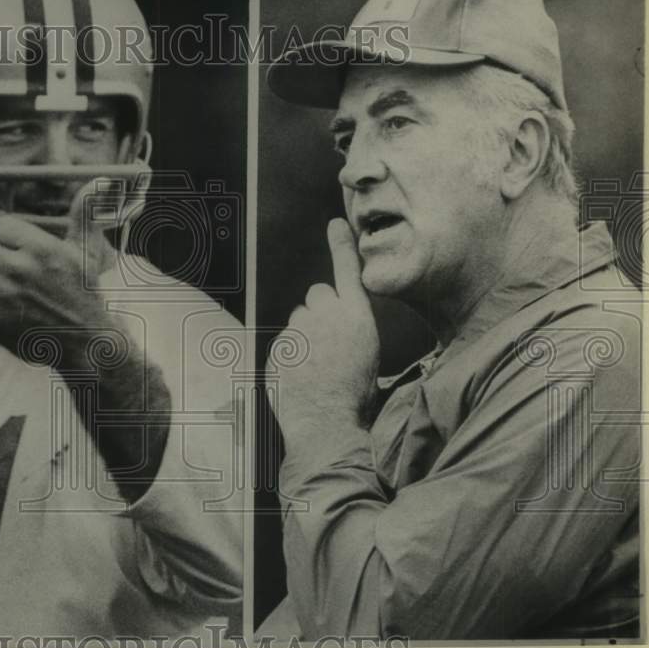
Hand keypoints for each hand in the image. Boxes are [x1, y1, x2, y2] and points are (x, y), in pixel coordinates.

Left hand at [0, 177, 129, 368]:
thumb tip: (101, 180)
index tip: (15, 252)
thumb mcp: (88, 251)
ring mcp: (6, 296)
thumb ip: (85, 213)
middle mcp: (22, 269)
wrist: (86, 343)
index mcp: (43, 248)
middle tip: (7, 273)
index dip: (4, 239)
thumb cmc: (86, 294)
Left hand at [267, 218, 379, 440]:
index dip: (342, 246)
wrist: (324, 424)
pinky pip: (284, 341)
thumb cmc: (355, 398)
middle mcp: (326, 316)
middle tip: (329, 343)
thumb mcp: (370, 360)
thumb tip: (343, 325)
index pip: (348, 272)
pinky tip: (301, 376)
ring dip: (305, 333)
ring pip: (299, 320)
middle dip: (321, 311)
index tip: (335, 223)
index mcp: (356, 318)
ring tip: (316, 366)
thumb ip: (353, 331)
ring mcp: (298, 329)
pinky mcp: (278, 344)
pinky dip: (290, 354)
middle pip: (318, 295)